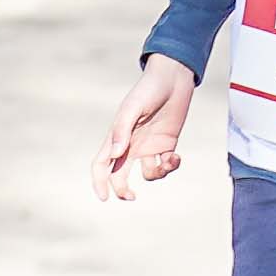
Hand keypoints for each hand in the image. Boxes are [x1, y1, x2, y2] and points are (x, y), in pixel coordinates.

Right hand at [95, 54, 198, 201]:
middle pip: (119, 175)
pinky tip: (176, 157)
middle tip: (131, 197)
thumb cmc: (149, 89)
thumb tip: (115, 155)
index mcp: (117, 137)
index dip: (99, 182)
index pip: (101, 164)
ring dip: (156, 174)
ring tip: (167, 161)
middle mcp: (131, 144)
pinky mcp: (166, 144)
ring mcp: (149, 146)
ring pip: (147, 173)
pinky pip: (165, 164)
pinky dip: (170, 166)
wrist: (173, 78)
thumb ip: (122, 130)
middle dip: (122, 190)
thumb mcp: (133, 108)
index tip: (104, 197)